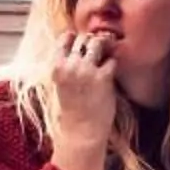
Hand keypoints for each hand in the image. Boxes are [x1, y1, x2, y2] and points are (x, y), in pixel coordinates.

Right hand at [51, 28, 118, 153]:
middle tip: (98, 50)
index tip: (81, 44)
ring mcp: (87, 70)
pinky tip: (111, 73)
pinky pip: (112, 59)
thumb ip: (66, 68)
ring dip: (104, 48)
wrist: (81, 131)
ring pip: (97, 43)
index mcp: (56, 67)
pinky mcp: (103, 77)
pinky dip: (113, 64)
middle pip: (83, 38)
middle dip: (91, 42)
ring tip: (106, 56)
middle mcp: (70, 65)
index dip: (74, 38)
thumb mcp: (60, 86)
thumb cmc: (71, 111)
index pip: (64, 38)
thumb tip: (77, 52)